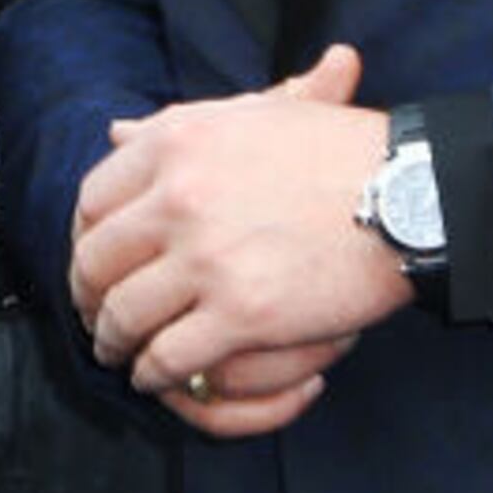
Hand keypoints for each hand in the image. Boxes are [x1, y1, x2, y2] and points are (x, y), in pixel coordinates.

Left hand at [68, 43, 407, 436]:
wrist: (408, 194)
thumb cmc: (337, 151)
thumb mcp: (250, 116)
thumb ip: (177, 126)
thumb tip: (115, 132)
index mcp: (177, 141)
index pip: (93, 197)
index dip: (84, 237)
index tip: (94, 259)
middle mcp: (180, 196)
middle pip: (96, 260)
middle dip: (87, 296)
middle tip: (94, 315)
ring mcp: (208, 258)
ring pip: (125, 315)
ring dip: (113, 342)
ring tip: (118, 353)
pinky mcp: (243, 313)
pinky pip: (170, 357)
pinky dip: (153, 373)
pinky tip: (156, 376)